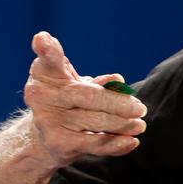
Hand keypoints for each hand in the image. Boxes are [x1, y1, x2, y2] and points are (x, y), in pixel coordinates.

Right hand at [22, 31, 146, 167]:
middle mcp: (42, 95)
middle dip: (118, 103)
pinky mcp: (58, 143)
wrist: (43, 138)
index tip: (43, 39)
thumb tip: (118, 81)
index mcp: (46, 73)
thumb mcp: (77, 85)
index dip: (47, 49)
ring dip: (123, 124)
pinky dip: (116, 143)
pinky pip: (95, 143)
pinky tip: (131, 141)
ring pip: (97, 121)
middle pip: (89, 96)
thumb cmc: (67, 102)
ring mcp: (48, 120)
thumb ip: (96, 81)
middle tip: (140, 108)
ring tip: (140, 124)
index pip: (49, 59)